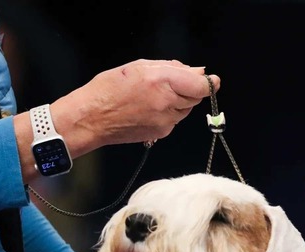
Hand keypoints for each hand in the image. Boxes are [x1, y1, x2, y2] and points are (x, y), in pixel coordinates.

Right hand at [57, 59, 219, 150]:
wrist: (92, 118)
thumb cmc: (108, 90)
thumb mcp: (138, 67)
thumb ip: (171, 68)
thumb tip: (196, 72)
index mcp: (162, 82)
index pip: (200, 86)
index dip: (209, 83)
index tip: (212, 80)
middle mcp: (167, 103)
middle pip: (195, 97)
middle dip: (189, 88)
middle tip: (172, 82)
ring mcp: (166, 121)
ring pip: (186, 108)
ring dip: (179, 100)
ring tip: (155, 95)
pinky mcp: (162, 132)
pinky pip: (175, 119)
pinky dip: (169, 112)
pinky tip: (149, 107)